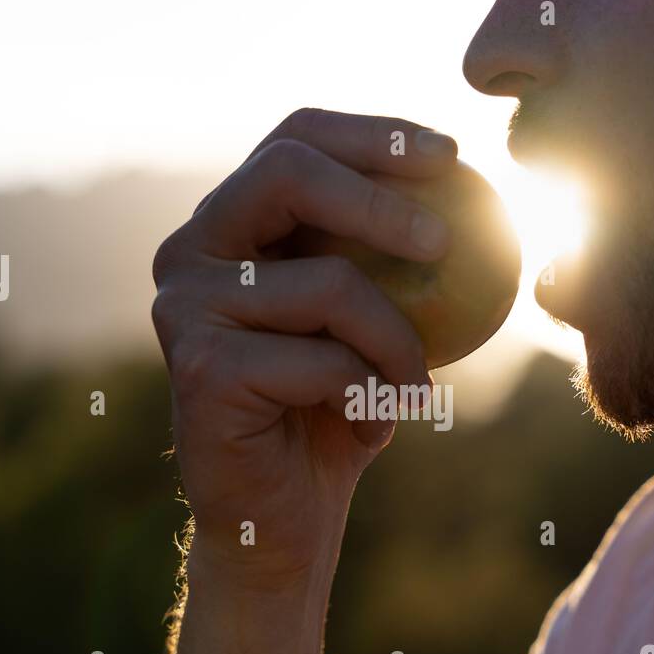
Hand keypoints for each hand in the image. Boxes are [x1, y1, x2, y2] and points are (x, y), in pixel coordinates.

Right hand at [151, 108, 458, 579]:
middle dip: (379, 198)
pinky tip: (374, 423)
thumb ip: (389, 261)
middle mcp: (189, 253)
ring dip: (398, 342)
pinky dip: (373, 393)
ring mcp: (184, 307)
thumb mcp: (371, 326)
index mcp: (227, 227)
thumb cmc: (333, 414)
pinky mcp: (200, 367)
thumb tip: (469, 192)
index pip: (294, 140)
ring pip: (330, 284)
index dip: (373, 135)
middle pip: (287, 173)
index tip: (451, 158)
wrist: (280, 517)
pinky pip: (326, 360)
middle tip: (447, 240)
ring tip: (414, 386)